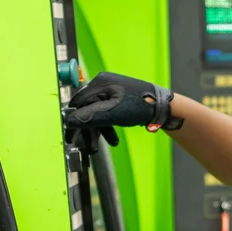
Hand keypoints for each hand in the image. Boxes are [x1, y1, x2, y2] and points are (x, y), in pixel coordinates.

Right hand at [63, 72, 183, 147]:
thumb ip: (90, 117)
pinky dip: (106, 126)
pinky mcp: (118, 98)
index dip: (73, 121)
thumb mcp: (112, 113)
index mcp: (100, 82)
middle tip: (88, 147)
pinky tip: (112, 139)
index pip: (78, 103)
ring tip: (98, 148)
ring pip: (96, 113)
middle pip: (87, 109)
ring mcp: (111, 90)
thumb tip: (68, 122)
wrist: (163, 107)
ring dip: (98, 131)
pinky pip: (106, 113)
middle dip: (88, 129)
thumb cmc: (140, 106)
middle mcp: (103, 84)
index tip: (71, 137)